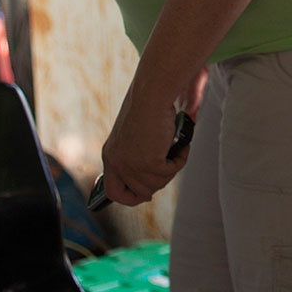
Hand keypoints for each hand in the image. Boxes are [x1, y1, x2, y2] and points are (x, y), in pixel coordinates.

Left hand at [99, 80, 197, 205]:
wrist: (152, 94)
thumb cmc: (147, 106)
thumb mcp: (136, 135)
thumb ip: (138, 154)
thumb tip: (154, 175)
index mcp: (110, 156)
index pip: (114, 192)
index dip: (131, 197)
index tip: (145, 194)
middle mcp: (116, 163)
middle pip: (141, 192)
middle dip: (159, 181)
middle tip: (170, 163)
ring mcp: (131, 165)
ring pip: (157, 184)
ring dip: (171, 168)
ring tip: (175, 148)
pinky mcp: (148, 163)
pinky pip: (170, 172)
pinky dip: (180, 159)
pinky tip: (180, 145)